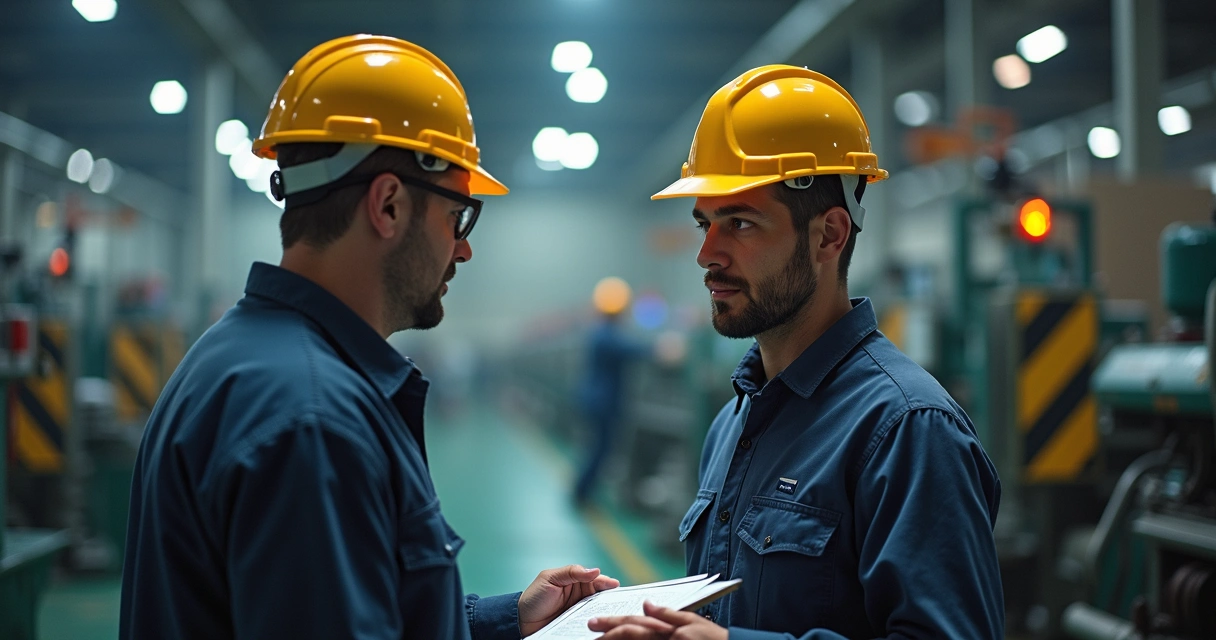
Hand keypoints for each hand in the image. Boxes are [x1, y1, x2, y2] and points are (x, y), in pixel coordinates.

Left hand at [518, 565, 619, 636]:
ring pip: (598, 609)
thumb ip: (571, 572)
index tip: (615, 586)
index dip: (606, 581)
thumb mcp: (550, 579)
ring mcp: (579, 610)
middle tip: (621, 601)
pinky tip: (602, 623)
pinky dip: (596, 622)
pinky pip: (590, 621)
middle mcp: (580, 595)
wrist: (521, 622)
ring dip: (605, 610)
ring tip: (615, 613)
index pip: (595, 579)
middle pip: (601, 595)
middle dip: (610, 597)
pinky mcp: (577, 623)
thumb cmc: (533, 598)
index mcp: (575, 581)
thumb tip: (595, 570)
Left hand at [588, 601, 727, 638]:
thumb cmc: (713, 638)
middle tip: (589, 634)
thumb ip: (668, 614)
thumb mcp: (693, 622)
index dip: (611, 623)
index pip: (633, 624)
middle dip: (606, 637)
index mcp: (666, 629)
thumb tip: (647, 604)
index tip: (593, 623)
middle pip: (628, 638)